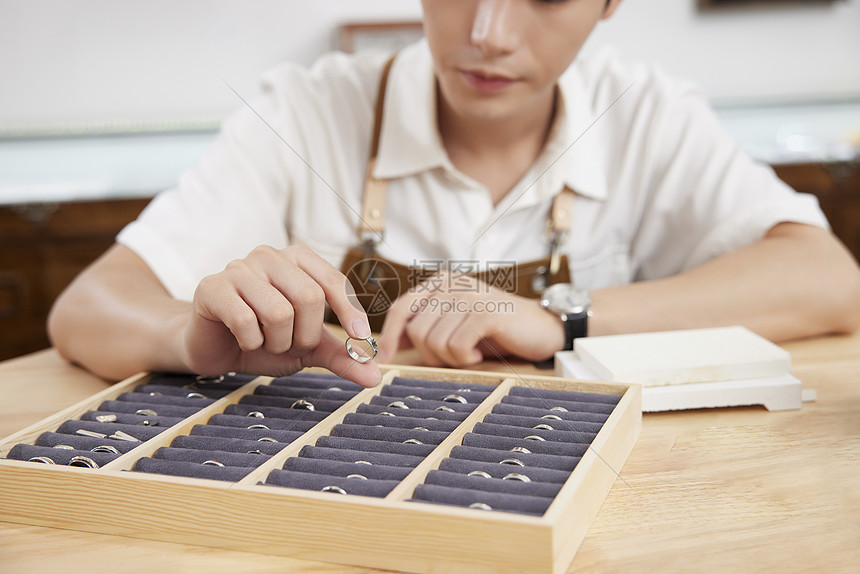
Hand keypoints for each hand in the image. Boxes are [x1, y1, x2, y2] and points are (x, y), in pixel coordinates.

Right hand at [178, 244, 379, 386]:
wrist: (215, 349)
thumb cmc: (264, 339)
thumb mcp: (308, 349)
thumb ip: (341, 357)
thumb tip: (375, 376)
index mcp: (297, 259)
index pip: (333, 281)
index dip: (350, 311)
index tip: (361, 338)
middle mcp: (269, 256)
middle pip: (309, 297)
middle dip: (305, 335)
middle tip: (290, 345)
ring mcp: (238, 268)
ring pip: (278, 312)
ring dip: (277, 342)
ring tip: (265, 341)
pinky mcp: (212, 287)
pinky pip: (244, 320)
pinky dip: (250, 342)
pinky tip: (243, 339)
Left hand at [377, 273, 564, 366]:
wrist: (542, 329)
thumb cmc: (496, 330)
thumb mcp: (454, 325)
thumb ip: (425, 328)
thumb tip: (387, 345)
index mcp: (439, 283)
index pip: (401, 308)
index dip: (390, 337)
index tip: (387, 360)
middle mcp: (451, 284)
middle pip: (416, 331)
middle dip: (430, 355)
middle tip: (453, 358)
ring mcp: (469, 296)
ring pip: (434, 341)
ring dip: (450, 359)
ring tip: (469, 354)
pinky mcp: (486, 312)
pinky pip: (456, 346)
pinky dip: (464, 359)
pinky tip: (477, 355)